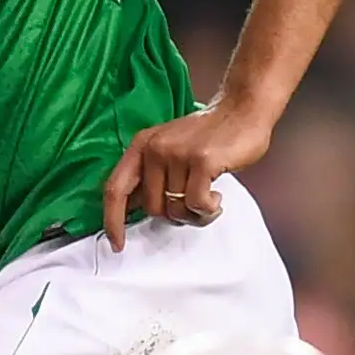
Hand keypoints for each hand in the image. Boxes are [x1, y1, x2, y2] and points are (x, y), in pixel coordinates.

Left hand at [101, 100, 275, 249]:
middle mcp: (155, 148)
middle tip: (193, 204)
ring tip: (208, 198)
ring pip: (176, 209)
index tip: (117, 243)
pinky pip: (197, 204)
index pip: (115, 189)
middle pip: (152, 207)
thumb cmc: (208, 136)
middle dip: (174, 214)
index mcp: (142, 146)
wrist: (242, 111)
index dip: (112, 220)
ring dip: (195, 213)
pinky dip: (209, 209)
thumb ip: (150, 177)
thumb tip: (131, 210)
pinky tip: (217, 196)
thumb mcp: (169, 150)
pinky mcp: (201, 160)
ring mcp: (178, 153)